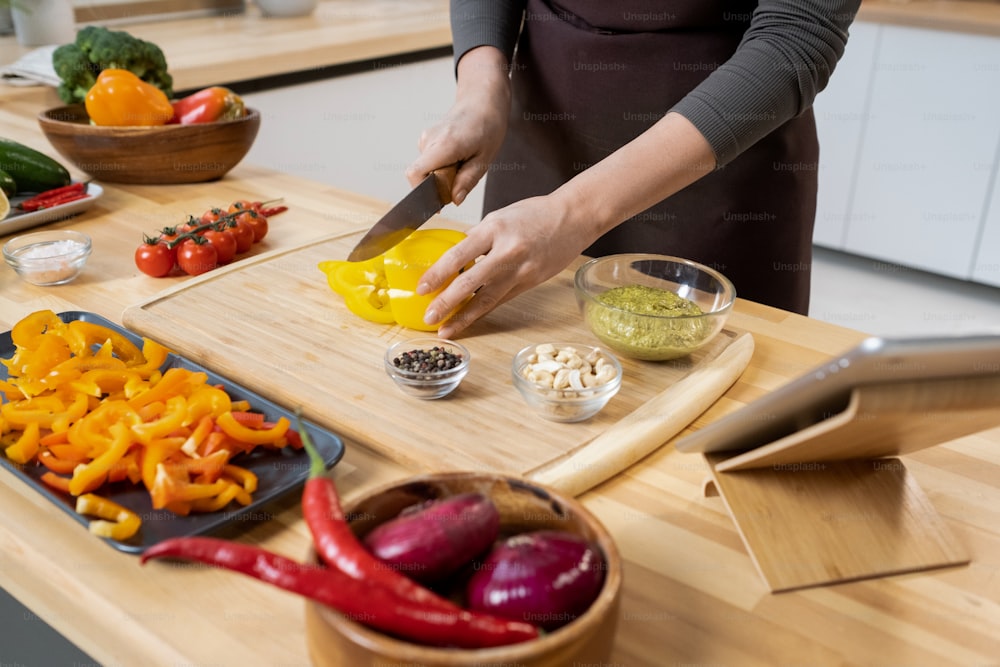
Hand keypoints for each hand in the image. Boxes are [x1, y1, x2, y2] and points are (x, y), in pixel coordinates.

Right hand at [406, 46, 510, 204]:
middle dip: (438, 184)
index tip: (438, 200)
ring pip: (425, 169)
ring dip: (442, 175)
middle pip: (421, 174)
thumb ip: (467, 181)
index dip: (421, 191)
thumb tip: (454, 200)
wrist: (482, 102)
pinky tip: (457, 157)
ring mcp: (426, 137)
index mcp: (444, 144)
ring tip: (462, 162)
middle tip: (462, 174)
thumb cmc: (488, 127)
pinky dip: (441, 166)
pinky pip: (429, 162)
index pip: (415, 173)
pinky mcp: (427, 139)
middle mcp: (430, 139)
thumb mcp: (484, 159)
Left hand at [418, 193, 597, 337]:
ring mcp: (521, 271)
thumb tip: (457, 257)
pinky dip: (483, 311)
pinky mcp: (530, 283)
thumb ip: (479, 237)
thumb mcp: (500, 216)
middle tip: (429, 317)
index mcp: (494, 229)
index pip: (459, 255)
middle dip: (446, 303)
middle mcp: (507, 252)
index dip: (438, 274)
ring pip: (487, 299)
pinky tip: (469, 320)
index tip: (422, 288)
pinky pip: (501, 300)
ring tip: (445, 330)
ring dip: (464, 317)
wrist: (573, 218)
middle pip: (470, 283)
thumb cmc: (536, 213)